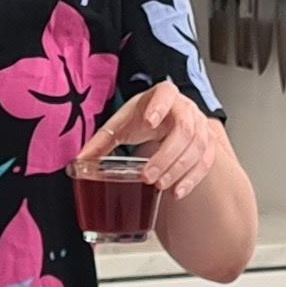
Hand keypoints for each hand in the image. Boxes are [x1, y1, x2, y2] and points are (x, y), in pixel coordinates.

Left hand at [77, 80, 227, 198]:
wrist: (167, 117)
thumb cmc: (143, 118)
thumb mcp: (121, 124)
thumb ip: (101, 142)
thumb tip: (79, 162)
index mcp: (163, 95)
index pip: (166, 94)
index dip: (160, 106)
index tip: (149, 122)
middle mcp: (185, 108)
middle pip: (183, 129)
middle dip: (166, 155)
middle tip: (148, 176)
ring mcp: (200, 125)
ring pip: (197, 147)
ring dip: (179, 169)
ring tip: (160, 186)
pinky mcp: (207, 143)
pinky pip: (205, 162)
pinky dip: (192, 179)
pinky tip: (177, 192)